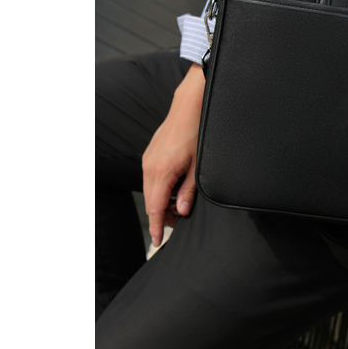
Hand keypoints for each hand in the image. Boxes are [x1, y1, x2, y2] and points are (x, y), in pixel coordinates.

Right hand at [141, 64, 205, 246]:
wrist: (189, 106)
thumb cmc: (197, 132)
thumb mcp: (199, 166)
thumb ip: (189, 191)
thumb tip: (181, 211)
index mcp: (161, 172)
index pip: (155, 208)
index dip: (156, 227)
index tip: (157, 242)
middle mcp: (149, 166)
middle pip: (151, 201)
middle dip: (162, 215)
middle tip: (179, 221)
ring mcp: (148, 159)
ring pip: (151, 190)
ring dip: (162, 201)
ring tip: (180, 204)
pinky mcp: (151, 154)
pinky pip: (152, 178)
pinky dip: (161, 188)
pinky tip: (175, 187)